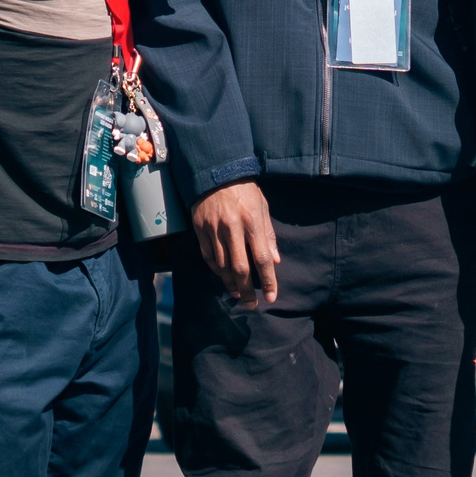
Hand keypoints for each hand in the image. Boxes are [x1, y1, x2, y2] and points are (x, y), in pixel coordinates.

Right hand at [192, 181, 280, 307]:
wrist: (215, 172)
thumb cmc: (245, 190)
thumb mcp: (262, 207)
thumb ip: (269, 235)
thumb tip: (276, 261)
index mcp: (252, 222)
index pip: (262, 258)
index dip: (269, 280)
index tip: (272, 297)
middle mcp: (233, 228)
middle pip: (240, 268)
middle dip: (248, 291)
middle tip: (252, 305)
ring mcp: (214, 230)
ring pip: (222, 266)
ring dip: (230, 284)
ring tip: (238, 294)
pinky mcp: (200, 230)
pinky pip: (208, 257)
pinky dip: (216, 270)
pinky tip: (223, 277)